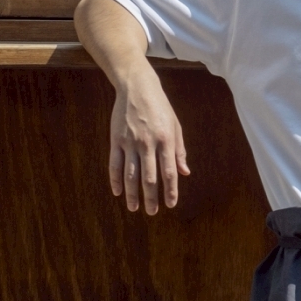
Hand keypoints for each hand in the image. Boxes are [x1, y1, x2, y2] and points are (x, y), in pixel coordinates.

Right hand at [108, 74, 189, 213]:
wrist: (137, 88)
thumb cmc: (160, 108)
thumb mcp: (176, 126)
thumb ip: (179, 151)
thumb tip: (185, 173)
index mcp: (166, 140)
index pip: (169, 172)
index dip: (170, 190)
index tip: (170, 204)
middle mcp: (148, 143)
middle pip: (149, 177)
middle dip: (151, 197)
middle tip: (152, 212)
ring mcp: (130, 142)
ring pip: (131, 174)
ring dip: (132, 194)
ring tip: (134, 207)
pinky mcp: (116, 140)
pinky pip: (115, 164)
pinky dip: (115, 180)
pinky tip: (118, 192)